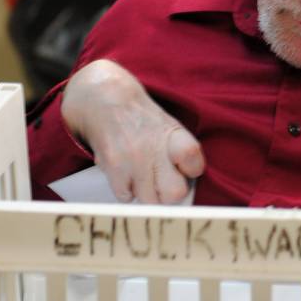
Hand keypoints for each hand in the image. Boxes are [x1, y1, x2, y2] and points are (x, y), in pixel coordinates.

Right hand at [61, 59, 203, 203]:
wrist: (106, 100)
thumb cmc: (141, 118)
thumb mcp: (168, 125)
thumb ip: (180, 152)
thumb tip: (186, 183)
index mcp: (173, 135)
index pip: (194, 163)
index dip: (192, 171)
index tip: (185, 169)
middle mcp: (154, 148)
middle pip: (175, 193)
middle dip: (169, 193)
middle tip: (162, 183)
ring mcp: (133, 160)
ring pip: (149, 200)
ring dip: (146, 192)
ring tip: (141, 176)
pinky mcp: (113, 167)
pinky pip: (126, 196)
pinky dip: (126, 190)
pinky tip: (125, 174)